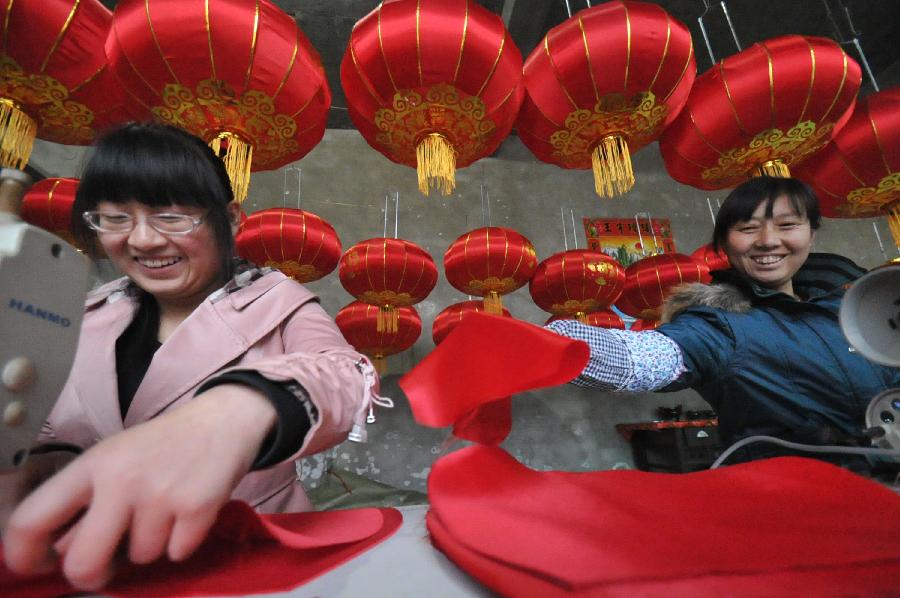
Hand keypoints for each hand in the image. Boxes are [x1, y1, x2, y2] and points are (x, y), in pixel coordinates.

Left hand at [2, 385, 275, 590]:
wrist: (223, 420)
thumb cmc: (163, 445)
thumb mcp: (115, 460)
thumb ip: (86, 503)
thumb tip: (61, 550)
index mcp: (92, 465)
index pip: (32, 518)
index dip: (23, 554)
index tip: (38, 563)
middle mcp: (121, 479)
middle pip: (83, 562)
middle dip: (92, 575)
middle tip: (105, 566)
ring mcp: (161, 495)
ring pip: (139, 558)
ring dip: (151, 546)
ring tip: (164, 512)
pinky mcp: (197, 507)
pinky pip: (176, 554)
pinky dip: (183, 542)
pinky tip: (188, 513)